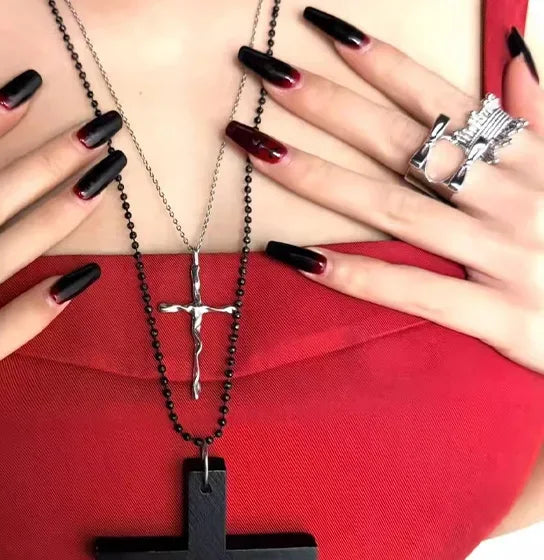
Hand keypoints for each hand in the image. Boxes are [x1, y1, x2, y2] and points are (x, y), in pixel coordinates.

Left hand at [227, 8, 543, 374]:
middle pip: (401, 141)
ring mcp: (503, 253)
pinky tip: (297, 256)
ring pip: (396, 206)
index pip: (439, 97)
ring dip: (321, 176)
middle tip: (264, 73)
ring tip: (259, 149)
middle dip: (328, 103)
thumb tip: (513, 50)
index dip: (378, 61)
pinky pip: (415, 290)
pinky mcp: (501, 314)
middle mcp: (510, 194)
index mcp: (528, 156)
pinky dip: (356, 274)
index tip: (322, 29)